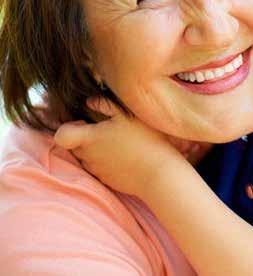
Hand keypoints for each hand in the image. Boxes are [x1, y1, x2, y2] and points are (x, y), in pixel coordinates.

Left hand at [54, 97, 211, 195]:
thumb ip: (103, 104)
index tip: (86, 123)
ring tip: (120, 143)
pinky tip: (127, 156)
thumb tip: (89, 101)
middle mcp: (88, 157)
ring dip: (97, 150)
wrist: (159, 172)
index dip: (70, 127)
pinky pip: (101, 169)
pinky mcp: (107, 181)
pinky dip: (108, 163)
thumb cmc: (144, 140)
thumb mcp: (126, 114)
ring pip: (88, 158)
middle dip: (86, 137)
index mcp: (90, 138)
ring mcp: (97, 171)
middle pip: (75, 146)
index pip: (62, 134)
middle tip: (108, 130)